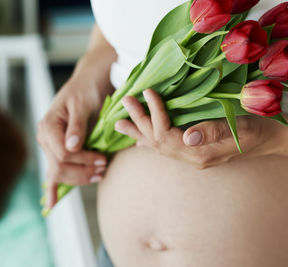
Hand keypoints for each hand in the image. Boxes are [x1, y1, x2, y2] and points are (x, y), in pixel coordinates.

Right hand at [37, 77, 108, 208]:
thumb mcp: (84, 104)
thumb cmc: (88, 90)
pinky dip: (53, 188)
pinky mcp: (58, 148)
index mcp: (49, 126)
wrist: (89, 83)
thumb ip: (77, 126)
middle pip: (59, 167)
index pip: (62, 155)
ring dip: (79, 178)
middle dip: (82, 172)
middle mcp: (45, 137)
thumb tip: (71, 147)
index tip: (102, 159)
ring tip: (100, 174)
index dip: (83, 161)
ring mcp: (50, 144)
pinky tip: (52, 204)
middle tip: (104, 169)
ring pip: (59, 172)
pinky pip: (53, 170)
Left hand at [114, 89, 287, 168]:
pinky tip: (142, 141)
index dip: (155, 114)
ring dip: (140, 134)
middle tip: (123, 104)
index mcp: (201, 153)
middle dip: (139, 123)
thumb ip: (213, 132)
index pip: (167, 135)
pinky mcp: (198, 153)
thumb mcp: (241, 127)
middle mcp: (194, 158)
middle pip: (157, 143)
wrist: (274, 139)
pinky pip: (168, 150)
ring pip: (160, 148)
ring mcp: (195, 158)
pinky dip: (153, 142)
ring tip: (120, 126)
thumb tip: (187, 137)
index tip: (148, 91)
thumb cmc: (260, 129)